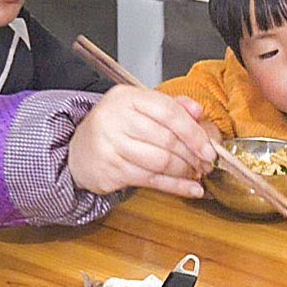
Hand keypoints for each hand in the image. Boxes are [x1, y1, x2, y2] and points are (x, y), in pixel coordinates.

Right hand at [69, 86, 215, 197]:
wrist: (78, 152)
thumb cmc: (114, 128)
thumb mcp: (139, 108)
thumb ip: (170, 106)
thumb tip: (198, 111)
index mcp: (126, 97)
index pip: (168, 111)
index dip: (193, 132)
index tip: (208, 147)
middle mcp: (115, 117)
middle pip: (166, 139)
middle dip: (192, 155)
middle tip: (206, 163)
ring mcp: (109, 144)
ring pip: (160, 162)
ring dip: (185, 171)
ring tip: (196, 174)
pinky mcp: (110, 169)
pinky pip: (151, 180)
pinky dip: (175, 186)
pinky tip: (190, 189)